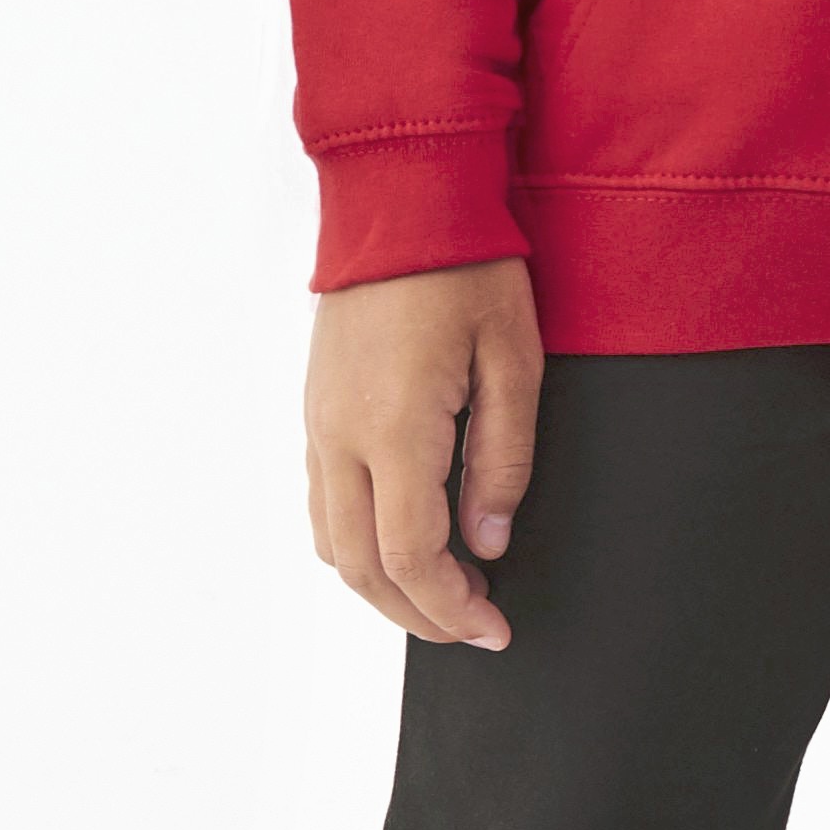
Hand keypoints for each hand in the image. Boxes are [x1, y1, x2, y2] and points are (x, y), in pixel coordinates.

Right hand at [306, 260, 543, 645]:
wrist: (400, 199)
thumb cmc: (467, 269)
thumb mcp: (513, 362)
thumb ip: (502, 461)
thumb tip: (488, 542)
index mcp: (392, 430)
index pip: (410, 557)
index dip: (451, 609)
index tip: (493, 630)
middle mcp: (339, 436)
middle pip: (361, 568)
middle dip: (417, 614)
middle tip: (473, 629)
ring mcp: (318, 422)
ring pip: (330, 542)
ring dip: (381, 587)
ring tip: (442, 597)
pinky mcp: (315, 408)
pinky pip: (321, 502)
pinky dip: (355, 545)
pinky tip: (401, 544)